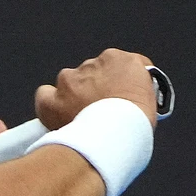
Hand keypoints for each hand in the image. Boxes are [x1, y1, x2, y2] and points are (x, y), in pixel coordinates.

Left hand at [36, 48, 158, 130]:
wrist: (115, 136)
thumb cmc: (137, 120)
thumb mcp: (150, 95)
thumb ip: (135, 86)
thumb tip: (127, 95)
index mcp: (118, 59)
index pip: (115, 65)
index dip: (115, 82)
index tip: (116, 94)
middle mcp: (91, 64)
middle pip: (90, 74)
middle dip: (93, 89)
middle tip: (99, 109)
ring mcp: (69, 81)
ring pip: (68, 83)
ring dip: (73, 96)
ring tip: (83, 117)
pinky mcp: (52, 98)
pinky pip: (45, 95)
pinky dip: (50, 104)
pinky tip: (58, 115)